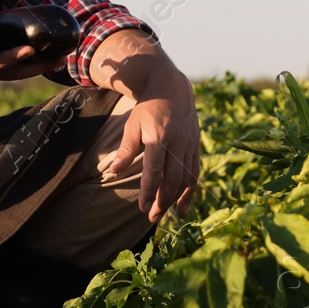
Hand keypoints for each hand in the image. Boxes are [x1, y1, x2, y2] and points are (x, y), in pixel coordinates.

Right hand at [0, 18, 63, 100]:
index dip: (13, 57)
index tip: (30, 48)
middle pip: (18, 72)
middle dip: (39, 65)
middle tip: (62, 56)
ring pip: (20, 72)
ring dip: (40, 66)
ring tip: (61, 56)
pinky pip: (15, 69)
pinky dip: (31, 64)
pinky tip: (43, 56)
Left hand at [102, 71, 199, 223]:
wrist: (173, 89)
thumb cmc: (148, 109)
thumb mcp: (133, 125)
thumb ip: (125, 149)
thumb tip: (113, 171)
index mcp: (159, 137)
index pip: (154, 170)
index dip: (149, 191)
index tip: (143, 208)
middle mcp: (177, 142)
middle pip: (172, 179)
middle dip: (162, 201)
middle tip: (152, 218)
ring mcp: (189, 145)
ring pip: (185, 179)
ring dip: (175, 200)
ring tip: (163, 214)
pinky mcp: (196, 147)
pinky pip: (195, 173)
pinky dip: (189, 192)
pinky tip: (182, 207)